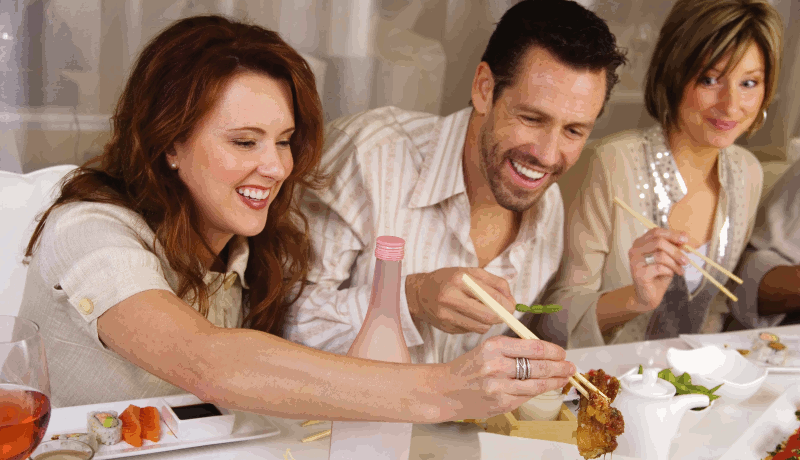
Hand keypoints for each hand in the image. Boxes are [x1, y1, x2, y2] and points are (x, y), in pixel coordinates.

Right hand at [406, 267, 515, 333]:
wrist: (420, 293)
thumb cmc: (449, 280)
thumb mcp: (471, 272)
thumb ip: (495, 284)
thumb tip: (512, 302)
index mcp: (459, 279)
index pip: (491, 297)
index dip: (506, 304)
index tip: (512, 306)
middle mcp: (450, 297)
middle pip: (487, 316)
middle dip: (501, 317)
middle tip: (505, 314)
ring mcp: (446, 315)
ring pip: (481, 327)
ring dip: (489, 322)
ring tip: (485, 313)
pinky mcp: (446, 328)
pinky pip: (471, 331)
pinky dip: (476, 325)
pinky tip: (469, 316)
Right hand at [440, 335, 574, 419]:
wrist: (445, 390)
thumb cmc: (468, 368)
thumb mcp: (487, 350)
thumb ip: (513, 350)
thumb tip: (544, 352)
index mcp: (494, 346)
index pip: (533, 347)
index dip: (553, 350)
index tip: (561, 352)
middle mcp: (497, 365)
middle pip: (539, 366)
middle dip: (560, 367)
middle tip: (570, 366)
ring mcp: (499, 386)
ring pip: (537, 383)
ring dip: (555, 381)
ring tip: (565, 377)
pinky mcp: (501, 403)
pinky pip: (526, 396)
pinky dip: (539, 391)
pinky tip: (546, 387)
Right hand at [628, 227, 688, 310]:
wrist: (648, 295)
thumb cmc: (658, 275)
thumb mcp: (669, 258)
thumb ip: (674, 246)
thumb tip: (685, 236)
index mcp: (641, 243)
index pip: (656, 232)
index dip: (672, 234)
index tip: (685, 239)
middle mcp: (635, 250)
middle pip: (658, 241)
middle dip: (676, 251)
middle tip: (686, 260)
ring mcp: (635, 262)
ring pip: (660, 255)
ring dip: (674, 263)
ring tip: (680, 270)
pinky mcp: (638, 273)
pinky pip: (659, 268)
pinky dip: (669, 271)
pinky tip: (671, 274)